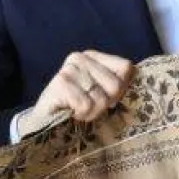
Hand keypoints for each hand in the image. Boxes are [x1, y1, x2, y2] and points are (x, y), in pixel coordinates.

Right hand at [17, 51, 135, 136]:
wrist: (42, 121)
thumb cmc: (75, 107)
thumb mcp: (99, 92)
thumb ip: (115, 84)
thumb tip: (136, 78)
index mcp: (93, 56)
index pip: (125, 67)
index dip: (121, 88)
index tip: (107, 98)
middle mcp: (80, 57)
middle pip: (115, 85)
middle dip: (105, 103)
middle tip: (88, 106)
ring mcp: (69, 69)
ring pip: (101, 98)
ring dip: (92, 112)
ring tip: (77, 110)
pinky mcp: (60, 83)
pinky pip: (86, 105)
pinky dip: (81, 115)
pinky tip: (69, 112)